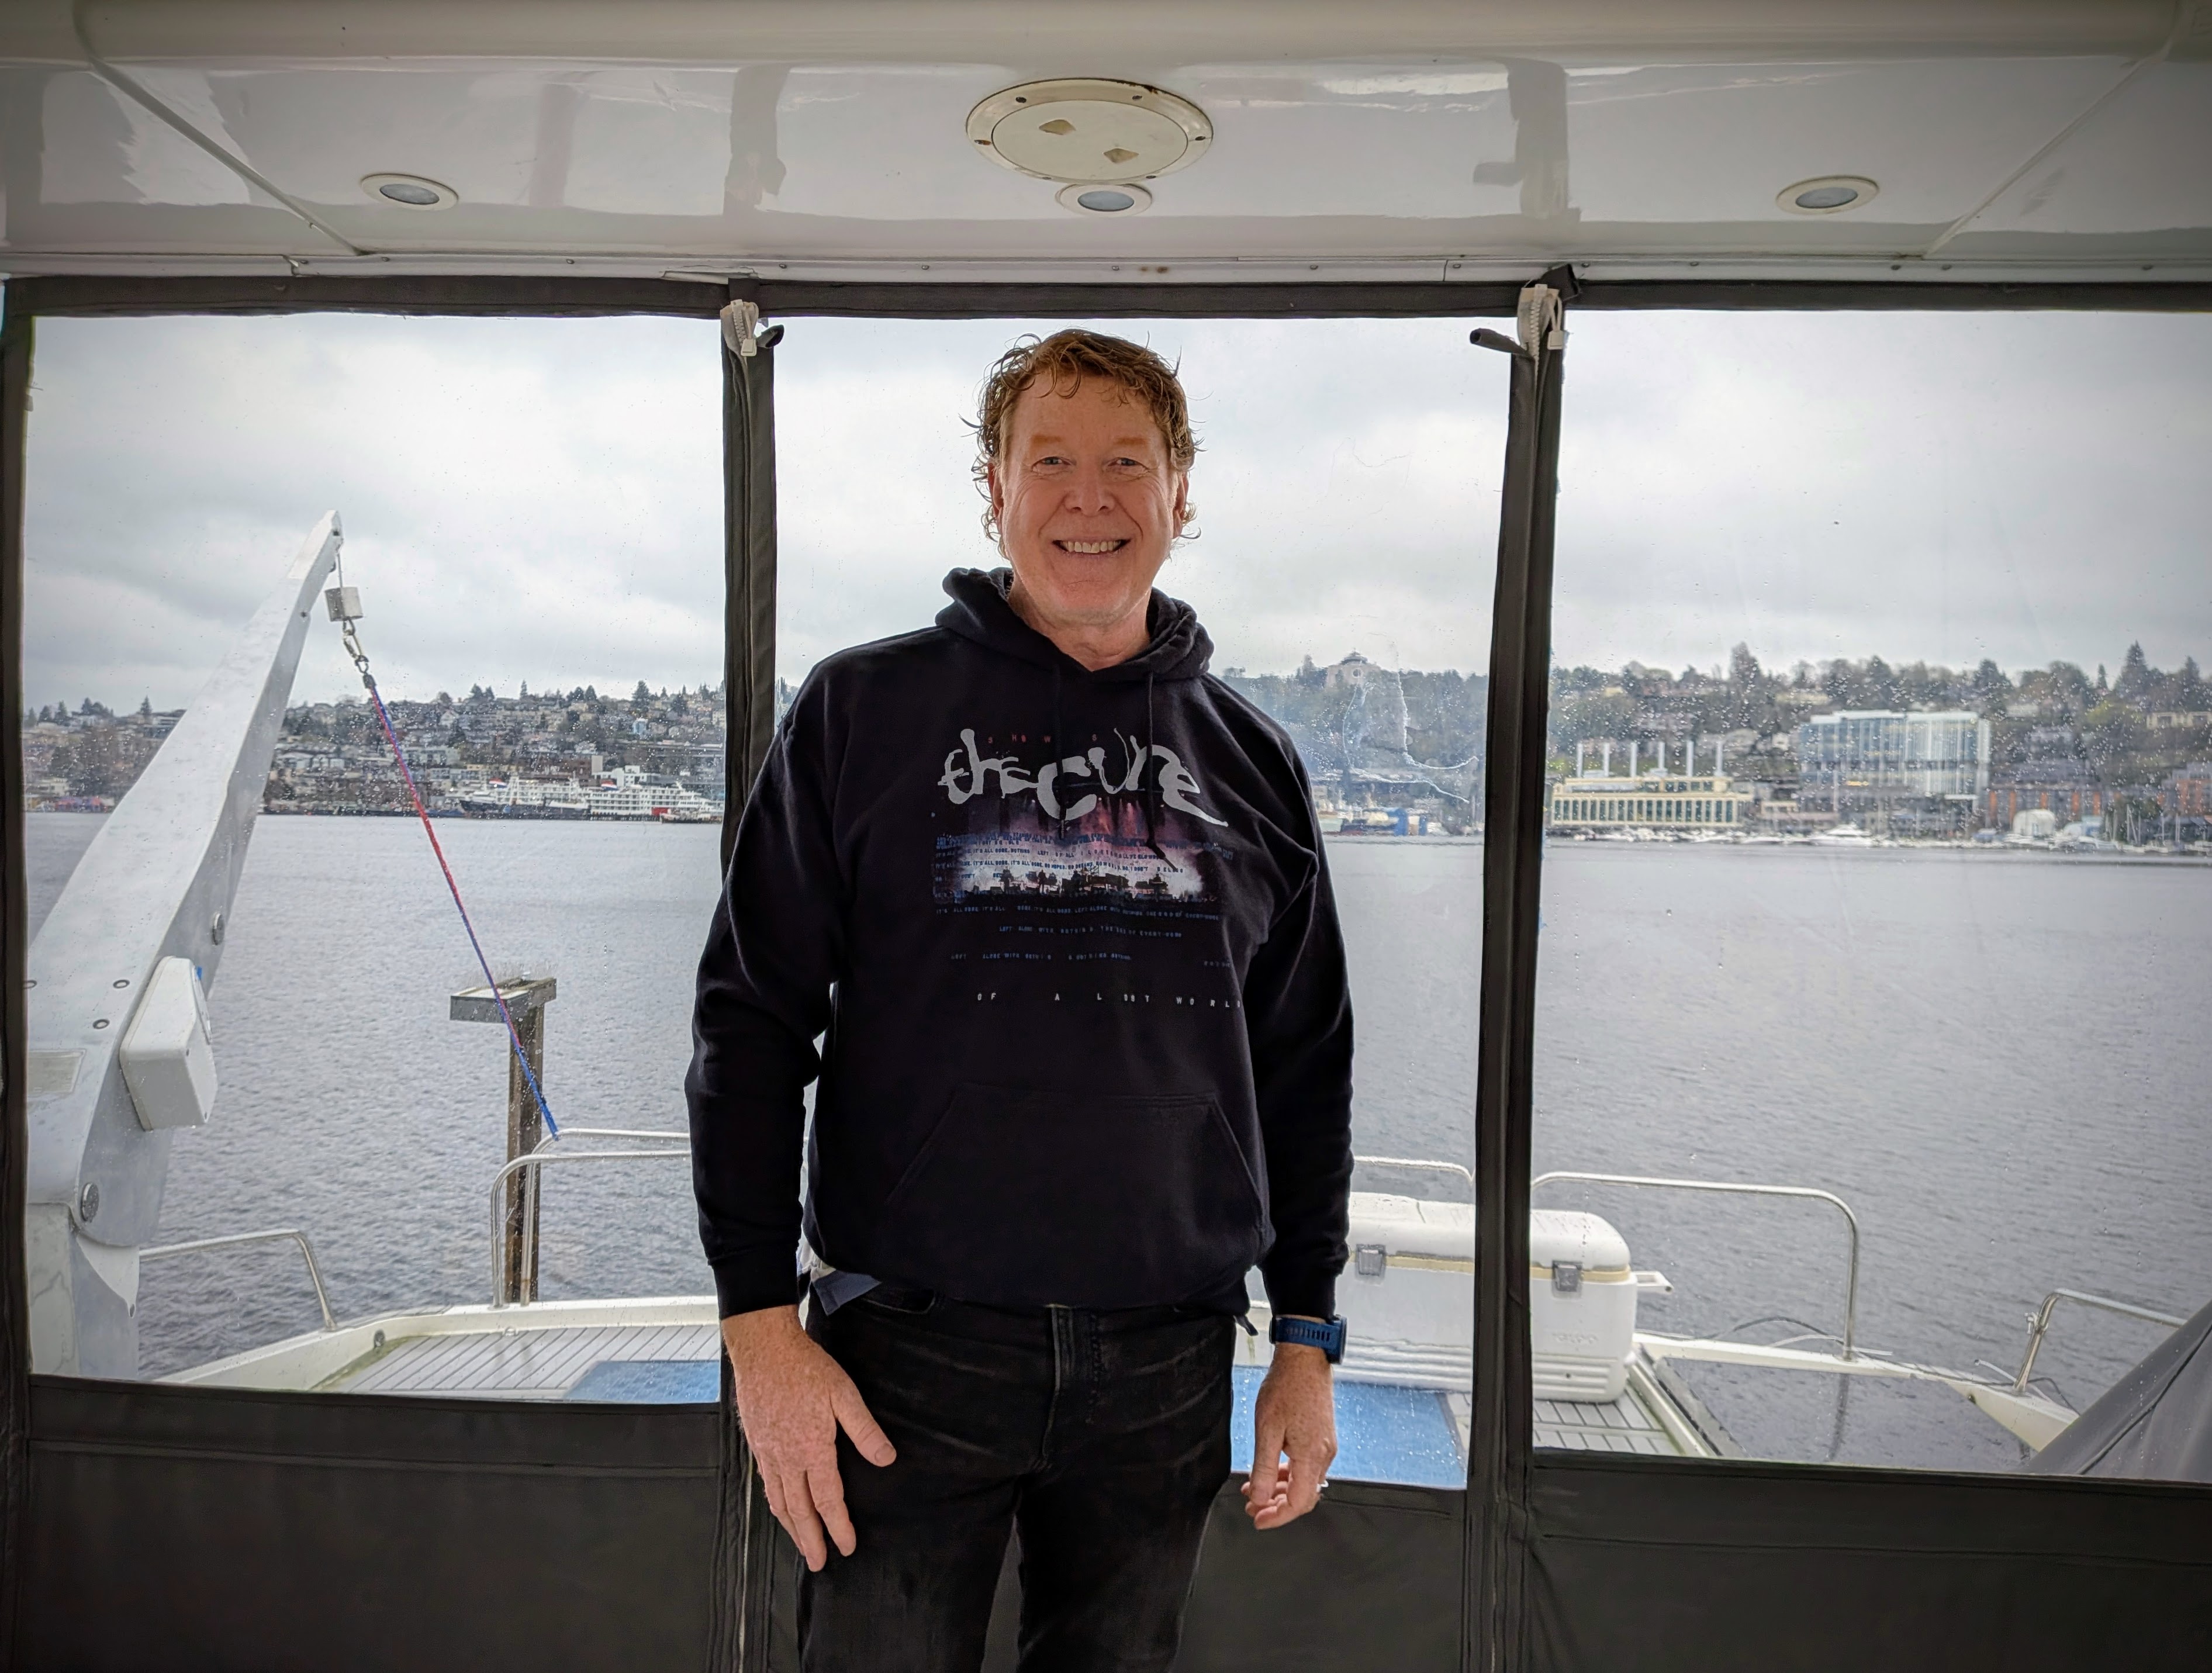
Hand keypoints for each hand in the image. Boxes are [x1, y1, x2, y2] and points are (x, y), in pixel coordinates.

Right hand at [722, 1305, 896, 1570]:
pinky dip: (774, 1503)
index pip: (828, 1499)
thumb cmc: (805, 1368)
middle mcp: (787, 1457)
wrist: (763, 1349)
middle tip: (819, 1563)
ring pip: (779, 1500)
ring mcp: (768, 1452)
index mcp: (813, 1449)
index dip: (839, 1526)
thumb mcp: (844, 1394)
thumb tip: (886, 1458)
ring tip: (800, 1545)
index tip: (847, 1546)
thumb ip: (865, 1430)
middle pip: (800, 1510)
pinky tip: (779, 1507)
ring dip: (791, 1527)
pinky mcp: (757, 1443)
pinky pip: (766, 1483)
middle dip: (811, 1539)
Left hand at [1242, 1331, 1336, 1529]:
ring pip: (1304, 1482)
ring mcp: (1325, 1446)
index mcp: (1312, 1456)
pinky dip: (1287, 1474)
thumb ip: (1263, 1467)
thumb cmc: (1286, 1387)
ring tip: (1255, 1489)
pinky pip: (1306, 1466)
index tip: (1257, 1519)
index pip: (1299, 1503)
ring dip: (1280, 1490)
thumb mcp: (1267, 1429)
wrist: (1304, 1359)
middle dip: (1277, 1506)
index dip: (1277, 1517)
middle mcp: (1324, 1455)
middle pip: (1303, 1497)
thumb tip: (1260, 1497)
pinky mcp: (1322, 1438)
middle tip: (1252, 1506)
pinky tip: (1270, 1471)